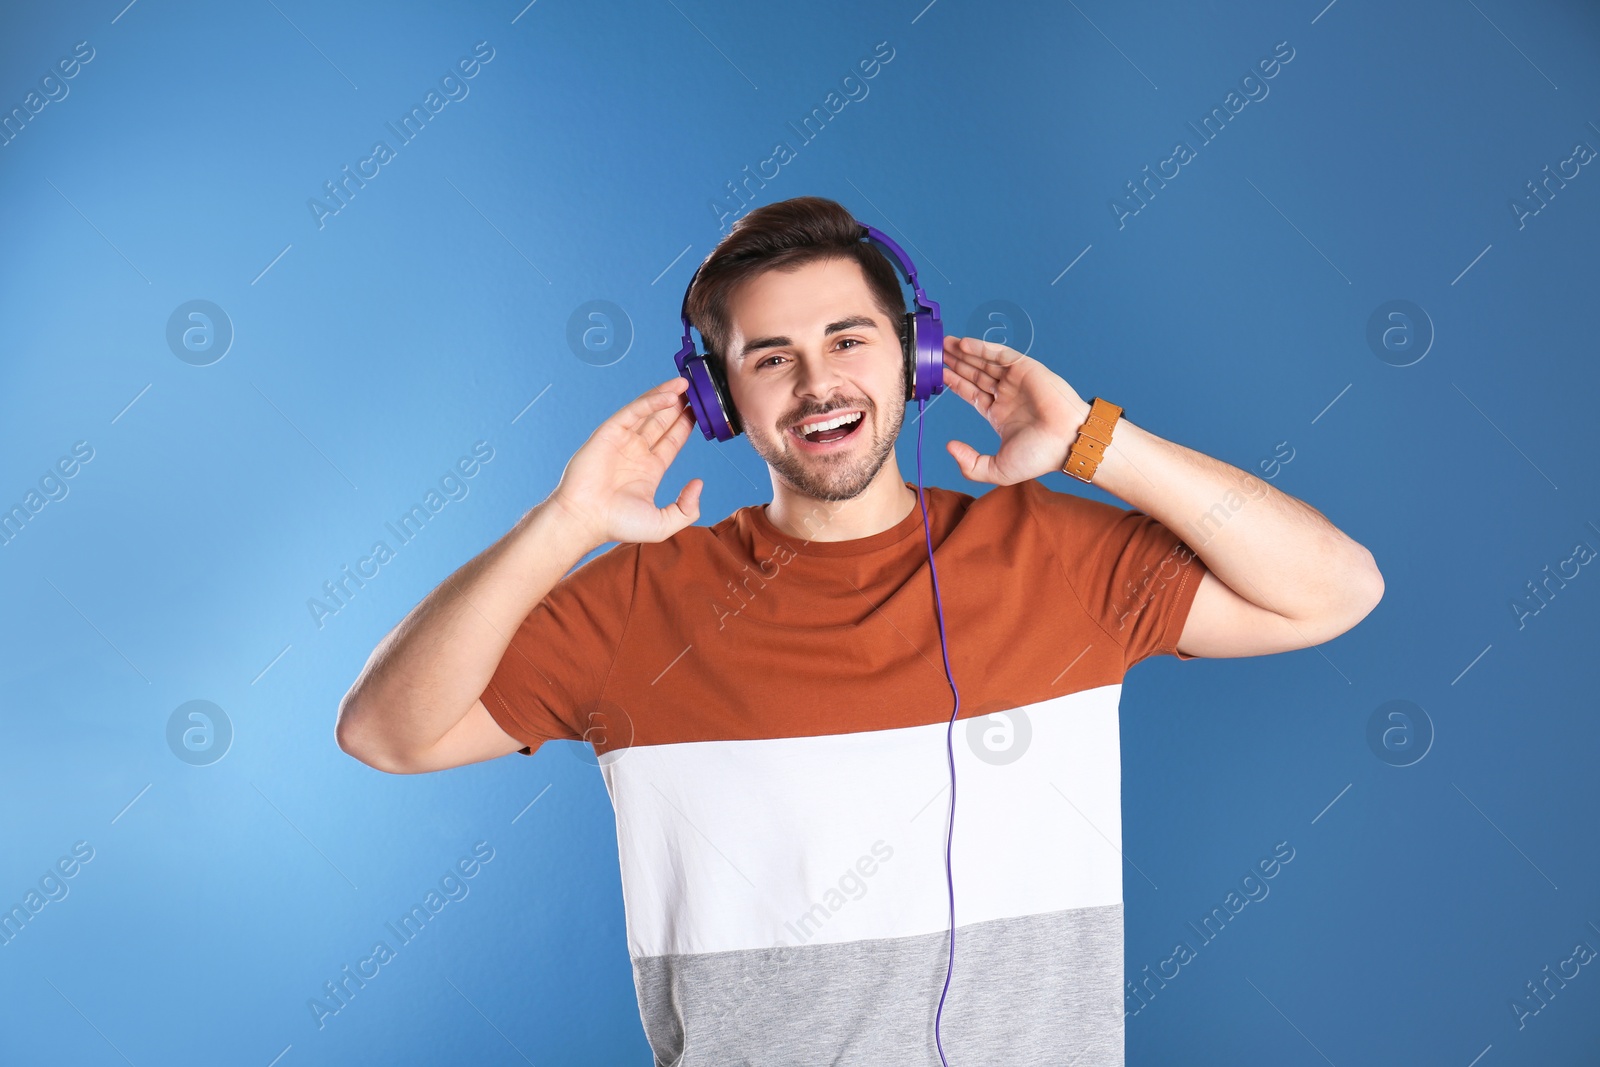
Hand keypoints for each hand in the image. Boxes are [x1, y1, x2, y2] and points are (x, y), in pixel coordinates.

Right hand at [548, 377, 702, 544]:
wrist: (585, 519)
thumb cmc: (617, 525)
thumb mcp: (662, 523)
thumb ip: (687, 509)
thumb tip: (699, 483)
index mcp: (649, 469)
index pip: (672, 440)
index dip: (686, 425)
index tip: (701, 412)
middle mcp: (636, 451)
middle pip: (662, 421)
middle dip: (679, 406)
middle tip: (697, 391)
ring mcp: (622, 440)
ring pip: (648, 411)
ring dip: (667, 396)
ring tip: (686, 383)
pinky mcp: (609, 432)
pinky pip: (634, 411)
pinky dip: (652, 401)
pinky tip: (670, 395)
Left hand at [940, 335, 1091, 484]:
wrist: (1068, 443)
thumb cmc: (1039, 457)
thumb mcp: (997, 469)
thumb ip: (970, 464)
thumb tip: (949, 446)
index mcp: (999, 414)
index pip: (971, 393)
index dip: (954, 383)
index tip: (937, 374)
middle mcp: (1006, 395)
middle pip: (974, 374)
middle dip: (955, 363)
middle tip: (934, 353)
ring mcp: (1016, 381)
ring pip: (984, 362)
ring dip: (964, 352)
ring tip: (943, 344)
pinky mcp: (1025, 368)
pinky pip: (1000, 354)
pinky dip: (981, 348)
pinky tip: (963, 344)